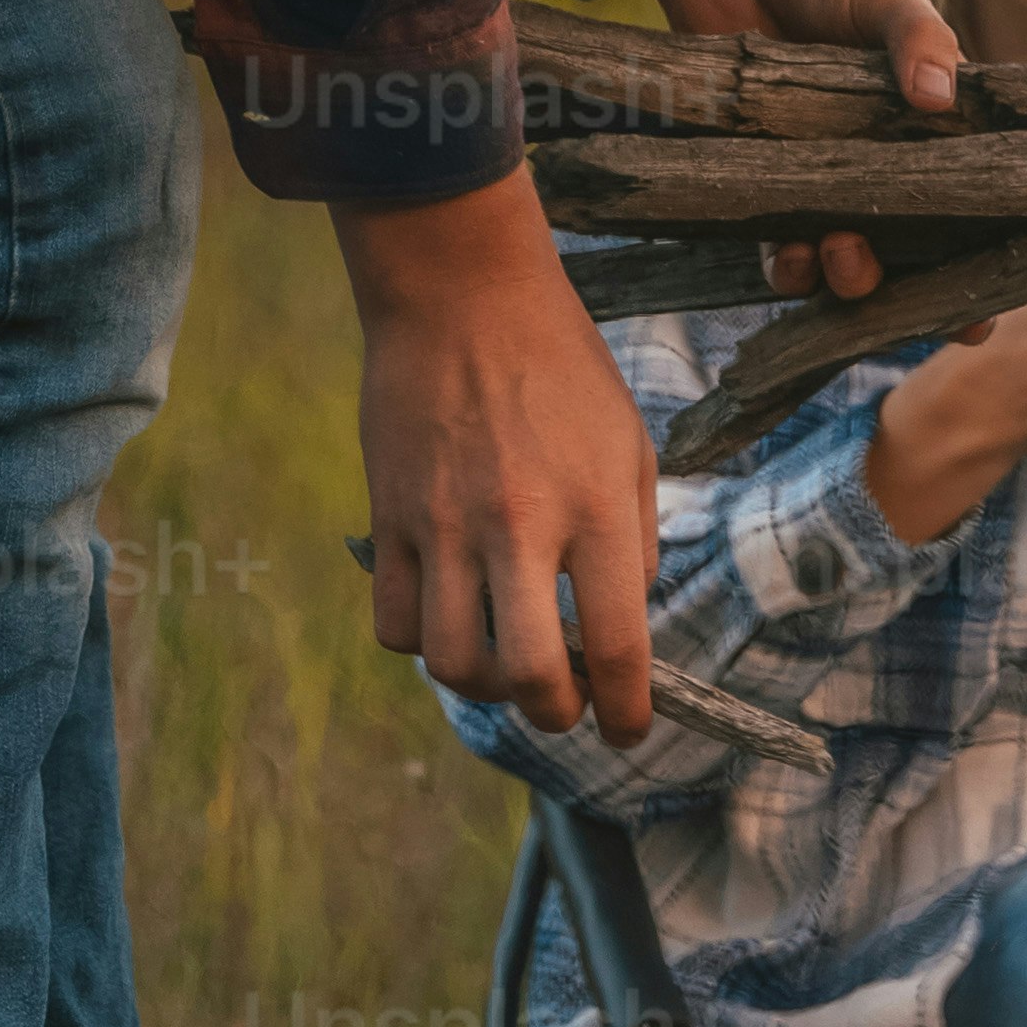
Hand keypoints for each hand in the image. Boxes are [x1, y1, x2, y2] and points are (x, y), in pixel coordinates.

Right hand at [337, 176, 658, 739]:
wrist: (464, 297)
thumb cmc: (562, 369)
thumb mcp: (630, 445)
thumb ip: (635, 540)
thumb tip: (623, 621)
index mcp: (597, 507)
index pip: (619, 643)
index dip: (628, 710)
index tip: (628, 729)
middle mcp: (521, 525)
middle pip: (530, 675)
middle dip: (554, 714)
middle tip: (564, 704)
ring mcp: (447, 525)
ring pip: (453, 662)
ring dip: (485, 686)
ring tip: (504, 661)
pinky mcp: (391, 517)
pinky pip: (395, 624)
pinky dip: (423, 643)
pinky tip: (450, 616)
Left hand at [643, 0, 959, 298]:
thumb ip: (917, 37)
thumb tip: (941, 96)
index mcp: (931, 124)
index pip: (977, 201)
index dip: (987, 261)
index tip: (993, 308)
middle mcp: (882, 161)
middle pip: (912, 253)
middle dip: (917, 292)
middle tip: (910, 292)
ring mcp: (821, 173)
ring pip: (844, 259)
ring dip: (848, 280)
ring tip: (843, 257)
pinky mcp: (760, 176)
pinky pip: (776, 243)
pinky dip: (785, 262)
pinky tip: (788, 256)